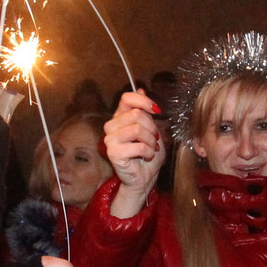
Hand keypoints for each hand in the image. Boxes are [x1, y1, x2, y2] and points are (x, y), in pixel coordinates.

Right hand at [105, 89, 163, 217]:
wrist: (144, 177)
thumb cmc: (148, 154)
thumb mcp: (151, 128)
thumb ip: (145, 111)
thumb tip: (140, 89)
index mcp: (120, 117)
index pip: (127, 98)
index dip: (144, 101)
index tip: (156, 111)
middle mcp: (112, 126)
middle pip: (136, 114)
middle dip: (152, 127)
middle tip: (154, 139)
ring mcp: (110, 139)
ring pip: (137, 129)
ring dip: (150, 140)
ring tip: (151, 148)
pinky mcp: (113, 152)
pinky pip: (138, 145)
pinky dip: (148, 151)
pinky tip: (146, 156)